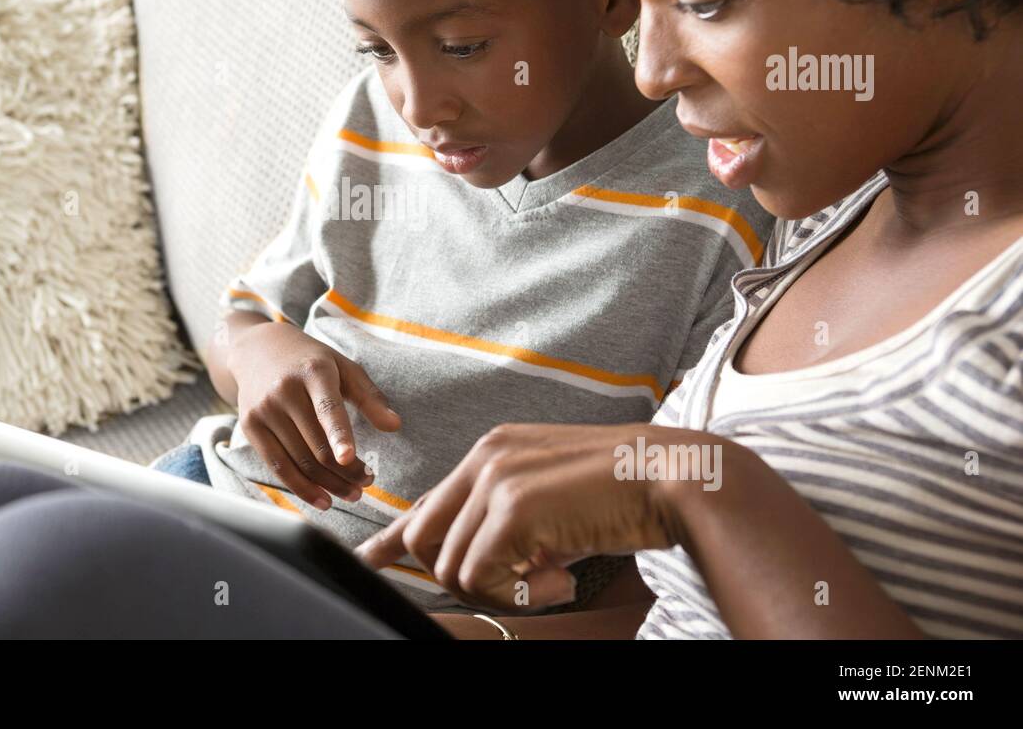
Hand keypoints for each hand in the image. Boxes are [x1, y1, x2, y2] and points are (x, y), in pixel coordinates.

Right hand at [227, 321, 400, 508]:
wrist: (257, 350)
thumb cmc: (310, 361)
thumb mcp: (343, 368)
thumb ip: (370, 397)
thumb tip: (395, 426)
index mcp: (313, 371)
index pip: (328, 408)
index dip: (339, 435)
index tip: (350, 457)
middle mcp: (284, 390)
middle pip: (317, 444)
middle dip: (346, 471)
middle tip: (367, 482)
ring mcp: (264, 409)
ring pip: (300, 460)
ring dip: (329, 484)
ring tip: (353, 494)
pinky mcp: (250, 426)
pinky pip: (278, 466)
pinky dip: (302, 488)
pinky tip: (323, 499)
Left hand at [356, 422, 708, 611]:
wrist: (672, 477)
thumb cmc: (621, 494)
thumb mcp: (550, 500)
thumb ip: (505, 517)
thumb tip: (468, 558)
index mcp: (492, 451)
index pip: (428, 501)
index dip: (396, 539)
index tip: (371, 560)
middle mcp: (486, 457)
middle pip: (425, 539)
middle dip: (461, 577)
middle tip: (521, 583)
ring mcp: (496, 479)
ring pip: (451, 566)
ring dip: (501, 589)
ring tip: (553, 578)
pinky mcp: (512, 508)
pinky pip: (482, 575)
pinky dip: (520, 594)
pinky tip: (562, 580)